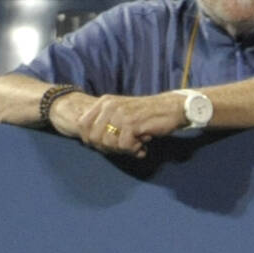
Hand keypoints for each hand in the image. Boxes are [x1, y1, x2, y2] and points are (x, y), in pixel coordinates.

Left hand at [69, 90, 187, 155]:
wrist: (171, 109)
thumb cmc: (146, 116)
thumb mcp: (121, 115)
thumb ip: (104, 124)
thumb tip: (89, 142)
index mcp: (104, 102)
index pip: (82, 125)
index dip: (91, 140)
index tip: (107, 145)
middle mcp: (109, 105)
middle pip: (94, 138)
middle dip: (108, 148)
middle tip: (124, 147)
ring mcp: (120, 113)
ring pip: (108, 143)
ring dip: (123, 149)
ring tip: (136, 145)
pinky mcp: (131, 123)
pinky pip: (124, 145)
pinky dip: (135, 150)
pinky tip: (143, 146)